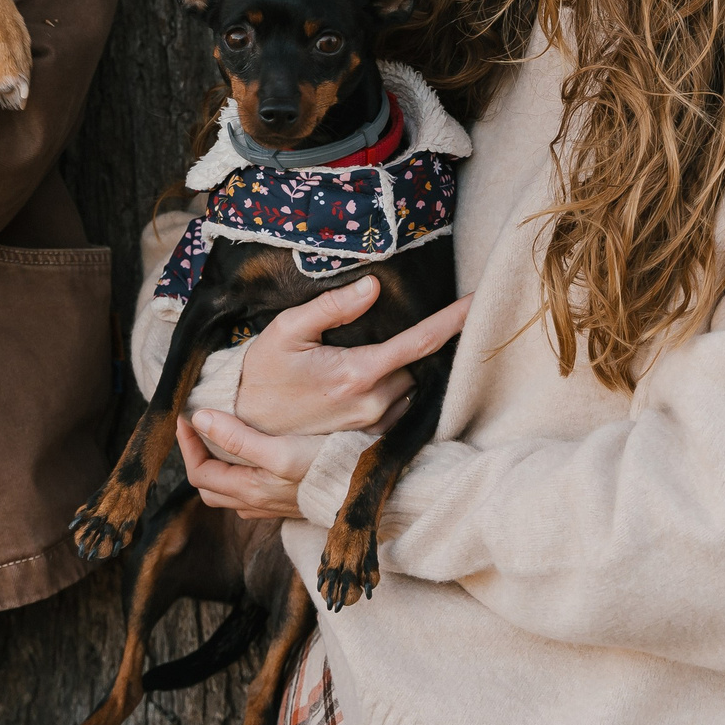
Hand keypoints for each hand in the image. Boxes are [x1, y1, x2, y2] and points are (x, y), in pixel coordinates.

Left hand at [178, 410, 318, 520]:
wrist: (365, 494)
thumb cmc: (325, 470)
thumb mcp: (280, 451)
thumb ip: (237, 438)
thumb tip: (199, 419)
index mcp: (248, 490)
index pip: (199, 473)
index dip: (187, 445)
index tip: (186, 417)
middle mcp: (255, 503)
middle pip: (210, 485)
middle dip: (198, 456)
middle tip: (199, 426)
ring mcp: (271, 505)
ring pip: (229, 490)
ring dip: (218, 465)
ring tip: (221, 436)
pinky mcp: (288, 501)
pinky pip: (250, 492)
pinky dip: (240, 473)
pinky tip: (253, 454)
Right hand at [233, 276, 470, 436]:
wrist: (246, 425)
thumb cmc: (263, 373)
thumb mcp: (286, 330)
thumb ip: (331, 307)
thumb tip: (372, 285)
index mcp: (357, 373)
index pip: (419, 342)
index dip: (452, 321)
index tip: (478, 302)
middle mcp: (373, 403)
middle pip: (421, 364)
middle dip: (425, 343)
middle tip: (415, 321)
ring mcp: (373, 425)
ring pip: (414, 388)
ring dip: (412, 369)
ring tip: (393, 351)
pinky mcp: (368, 439)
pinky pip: (402, 410)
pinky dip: (402, 390)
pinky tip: (386, 378)